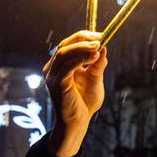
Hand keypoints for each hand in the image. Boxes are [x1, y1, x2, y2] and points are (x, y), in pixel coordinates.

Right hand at [42, 31, 106, 156]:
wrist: (79, 122)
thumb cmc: (85, 102)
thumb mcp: (95, 78)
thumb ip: (97, 63)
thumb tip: (103, 47)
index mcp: (60, 65)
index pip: (68, 44)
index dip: (83, 36)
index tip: (100, 35)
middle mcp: (52, 68)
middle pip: (64, 45)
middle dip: (82, 38)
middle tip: (99, 38)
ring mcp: (52, 75)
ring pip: (64, 53)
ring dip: (82, 47)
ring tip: (97, 46)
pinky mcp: (56, 83)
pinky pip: (67, 65)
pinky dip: (80, 59)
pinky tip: (93, 57)